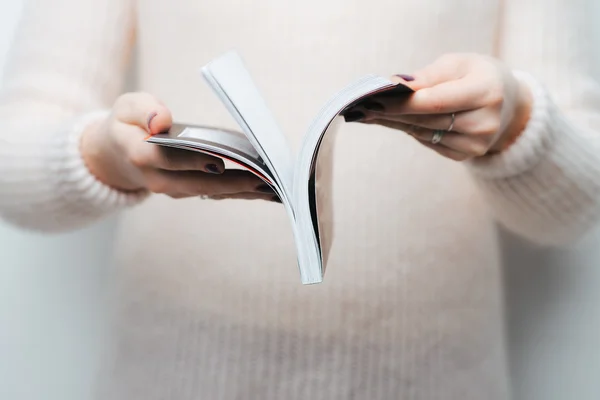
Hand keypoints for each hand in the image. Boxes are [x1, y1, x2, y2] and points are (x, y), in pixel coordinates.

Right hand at [81, 92, 276, 200]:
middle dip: (233, 183)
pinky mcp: (186, 191)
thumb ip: (143, 110)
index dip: (192, 160)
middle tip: (264, 180)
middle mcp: (158, 178)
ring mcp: (173, 188)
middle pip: (198, 183)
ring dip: (243, 191)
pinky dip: (240, 191)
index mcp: (140, 154)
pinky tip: (264, 189)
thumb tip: (161, 120)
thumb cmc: (127, 124)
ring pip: (211, 192)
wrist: (116, 154)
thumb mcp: (127, 107)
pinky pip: (215, 193)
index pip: (167, 160)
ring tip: (273, 188)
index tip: (219, 160)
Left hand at [344, 53, 532, 160]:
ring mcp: (477, 144)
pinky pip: (429, 142)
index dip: (401, 103)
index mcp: (487, 92)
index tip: (373, 99)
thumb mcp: (458, 64)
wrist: (508, 102)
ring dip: (394, 123)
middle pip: (426, 120)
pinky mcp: (466, 155)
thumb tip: (393, 86)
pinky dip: (409, 130)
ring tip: (370, 113)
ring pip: (423, 133)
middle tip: (362, 107)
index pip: (435, 101)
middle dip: (391, 113)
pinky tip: (391, 122)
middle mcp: (485, 122)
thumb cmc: (477, 76)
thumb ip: (427, 77)